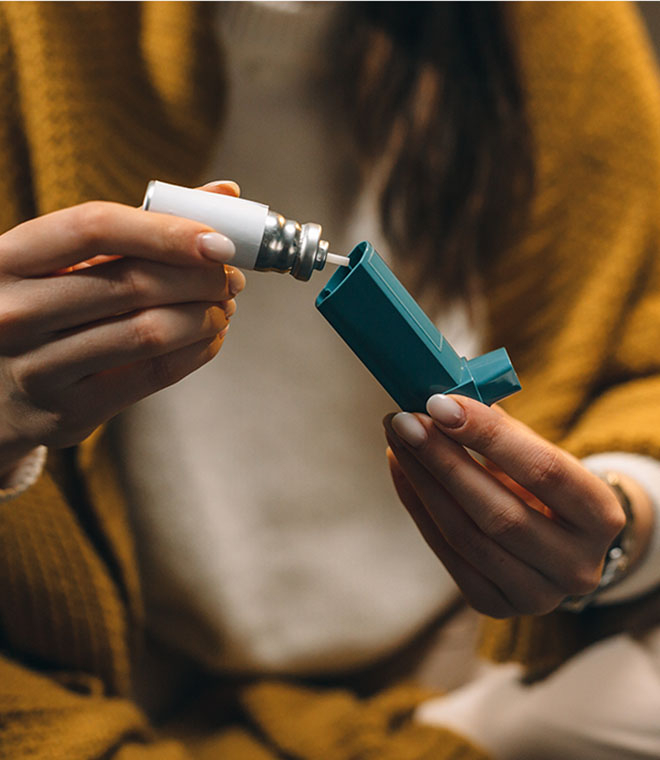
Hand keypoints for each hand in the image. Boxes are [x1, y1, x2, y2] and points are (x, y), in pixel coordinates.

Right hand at [0, 182, 244, 475]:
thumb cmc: (40, 309)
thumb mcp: (63, 262)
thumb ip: (139, 225)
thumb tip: (225, 193)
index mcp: (7, 259)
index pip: (94, 227)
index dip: (166, 231)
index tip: (220, 242)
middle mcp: (12, 312)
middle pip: (133, 283)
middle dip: (201, 279)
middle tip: (231, 277)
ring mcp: (34, 369)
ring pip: (149, 332)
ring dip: (205, 316)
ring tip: (224, 306)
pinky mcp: (66, 412)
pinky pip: (152, 376)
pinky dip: (196, 351)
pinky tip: (210, 337)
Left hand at [384, 395, 634, 617]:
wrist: (557, 542)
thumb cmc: (543, 486)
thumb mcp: (538, 455)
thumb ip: (500, 431)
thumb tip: (443, 398)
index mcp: (601, 517)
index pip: (544, 472)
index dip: (489, 436)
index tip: (441, 403)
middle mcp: (577, 566)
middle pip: (499, 511)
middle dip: (443, 459)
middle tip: (405, 420)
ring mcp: (537, 595)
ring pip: (465, 534)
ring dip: (422, 480)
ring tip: (397, 439)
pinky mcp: (496, 605)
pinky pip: (446, 552)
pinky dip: (417, 506)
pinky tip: (401, 469)